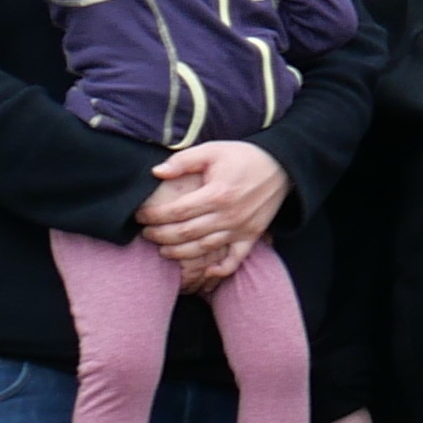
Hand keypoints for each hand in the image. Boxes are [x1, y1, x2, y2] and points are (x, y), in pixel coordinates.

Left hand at [138, 140, 286, 287]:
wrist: (283, 166)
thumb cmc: (243, 156)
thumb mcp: (212, 150)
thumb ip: (183, 161)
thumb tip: (156, 173)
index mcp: (216, 194)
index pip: (176, 211)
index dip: (153, 216)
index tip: (139, 216)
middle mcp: (228, 215)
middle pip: (185, 233)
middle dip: (160, 235)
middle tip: (146, 233)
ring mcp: (241, 228)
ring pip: (203, 248)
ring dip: (179, 253)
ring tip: (163, 249)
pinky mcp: (252, 235)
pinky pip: (236, 259)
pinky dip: (222, 269)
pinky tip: (206, 272)